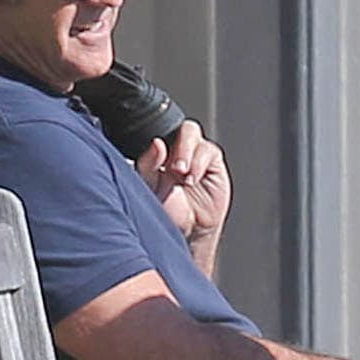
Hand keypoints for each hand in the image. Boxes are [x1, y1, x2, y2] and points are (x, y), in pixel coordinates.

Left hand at [136, 120, 231, 248]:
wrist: (189, 231)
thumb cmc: (167, 211)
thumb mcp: (149, 189)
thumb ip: (148, 165)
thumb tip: (157, 143)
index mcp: (156, 152)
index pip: (155, 130)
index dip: (157, 137)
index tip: (156, 153)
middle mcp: (175, 149)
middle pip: (175, 127)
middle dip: (177, 145)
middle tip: (175, 168)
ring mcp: (194, 153)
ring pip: (191, 132)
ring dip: (187, 152)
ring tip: (183, 175)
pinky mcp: (211, 161)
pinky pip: (208, 150)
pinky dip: (199, 163)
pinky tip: (193, 179)